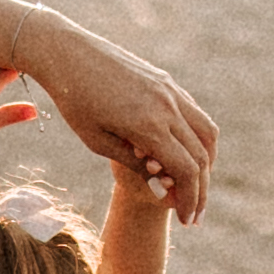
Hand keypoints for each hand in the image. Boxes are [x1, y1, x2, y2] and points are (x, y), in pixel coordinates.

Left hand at [24, 28, 216, 220]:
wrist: (67, 52)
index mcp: (148, 125)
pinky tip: (186, 154)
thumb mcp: (98, 141)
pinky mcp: (167, 81)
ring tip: (195, 185)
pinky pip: (195, 113)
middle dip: (201, 189)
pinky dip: (198, 138)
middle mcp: (167, 106)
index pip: (186, 171)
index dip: (190, 200)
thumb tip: (165, 188)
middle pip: (202, 156)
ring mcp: (170, 90)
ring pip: (207, 132)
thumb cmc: (74, 100)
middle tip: (195, 213)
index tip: (187, 221)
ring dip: (206, 162)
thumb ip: (135, 164)